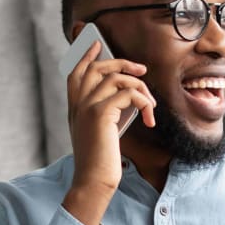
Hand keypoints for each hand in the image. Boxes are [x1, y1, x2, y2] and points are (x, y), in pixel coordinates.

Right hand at [62, 41, 156, 224]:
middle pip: (97, 67)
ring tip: (150, 105)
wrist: (93, 180)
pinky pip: (128, 94)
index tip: (98, 44)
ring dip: (140, 88)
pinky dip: (144, 103)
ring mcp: (87, 107)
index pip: (76, 72)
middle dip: (121, 63)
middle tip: (141, 70)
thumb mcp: (99, 132)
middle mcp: (77, 104)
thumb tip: (126, 95)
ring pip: (117, 78)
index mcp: (74, 108)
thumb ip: (104, 112)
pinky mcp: (101, 113)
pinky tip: (149, 119)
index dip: (86, 56)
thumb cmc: (99, 161)